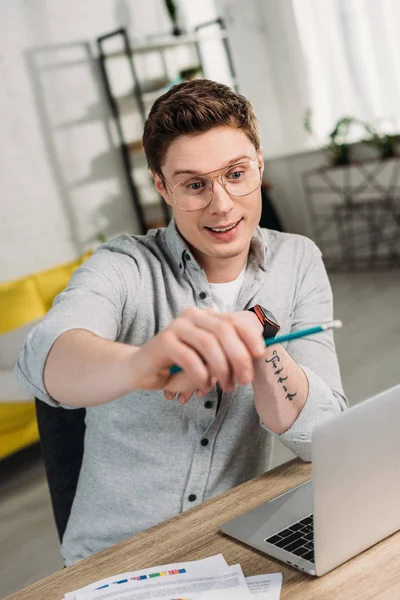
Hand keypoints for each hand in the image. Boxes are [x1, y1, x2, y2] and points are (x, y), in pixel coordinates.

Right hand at [130, 307, 264, 396]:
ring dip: (221, 369)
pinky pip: (190, 359)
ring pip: (209, 344)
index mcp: (206, 316)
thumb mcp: (208, 360)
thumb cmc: (178, 366)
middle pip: (225, 330)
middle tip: (244, 380)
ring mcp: (177, 326)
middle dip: (239, 357)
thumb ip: (227, 354)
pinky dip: (200, 375)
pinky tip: (202, 386)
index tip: (260, 354)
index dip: (251, 336)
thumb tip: (255, 356)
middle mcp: (193, 316)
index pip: (234, 320)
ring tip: (226, 387)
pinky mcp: (164, 341)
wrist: (140, 369)